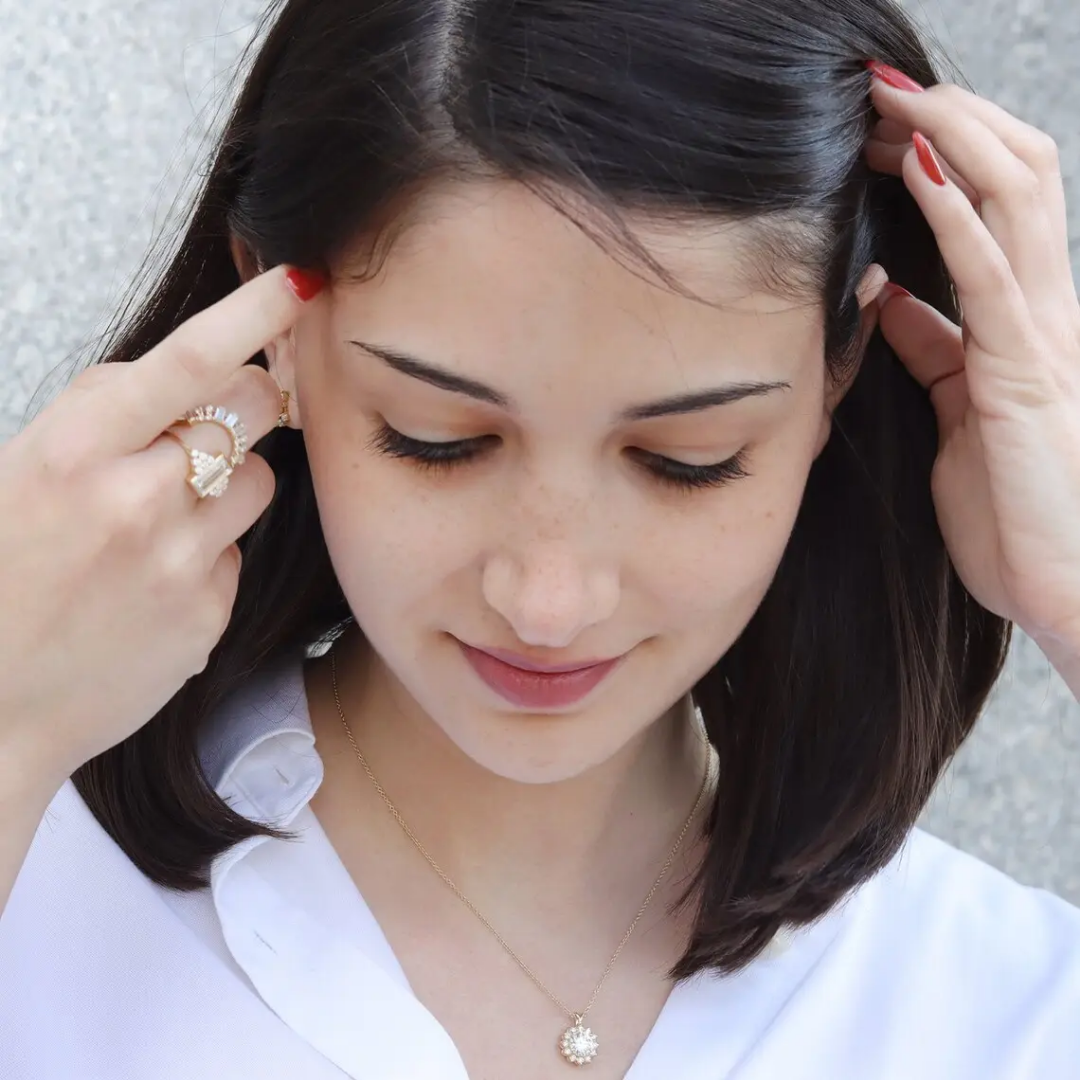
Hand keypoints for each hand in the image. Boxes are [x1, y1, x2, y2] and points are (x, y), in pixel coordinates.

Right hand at [0, 265, 319, 789]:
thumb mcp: (8, 475)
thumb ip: (93, 419)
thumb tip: (174, 377)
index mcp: (69, 453)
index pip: (188, 360)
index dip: (252, 313)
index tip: (299, 281)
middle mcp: (136, 501)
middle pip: (254, 409)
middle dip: (248, 400)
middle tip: (212, 421)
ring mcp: (180, 563)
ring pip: (256, 480)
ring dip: (225, 482)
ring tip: (160, 520)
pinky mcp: (208, 616)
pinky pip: (236, 552)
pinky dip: (208, 553)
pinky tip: (152, 583)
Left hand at [864, 62, 1079, 657]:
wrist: (1063, 587)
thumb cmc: (1014, 511)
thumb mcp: (958, 412)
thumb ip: (932, 350)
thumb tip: (892, 297)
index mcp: (1026, 320)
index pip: (999, 203)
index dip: (947, 151)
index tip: (877, 126)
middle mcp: (1046, 310)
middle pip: (1014, 174)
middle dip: (946, 119)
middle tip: (875, 91)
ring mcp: (1043, 333)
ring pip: (1014, 197)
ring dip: (948, 136)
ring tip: (887, 100)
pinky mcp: (1024, 371)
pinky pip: (990, 271)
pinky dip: (953, 210)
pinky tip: (916, 165)